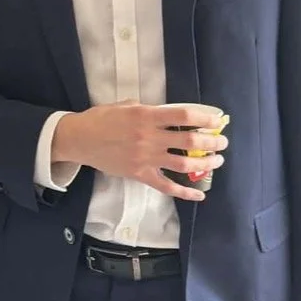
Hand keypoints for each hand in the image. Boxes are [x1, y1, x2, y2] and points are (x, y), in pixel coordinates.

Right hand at [52, 101, 227, 200]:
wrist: (79, 139)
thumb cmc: (101, 118)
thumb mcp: (126, 105)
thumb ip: (148, 109)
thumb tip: (168, 114)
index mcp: (146, 116)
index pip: (184, 117)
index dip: (205, 118)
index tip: (217, 120)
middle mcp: (149, 137)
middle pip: (190, 142)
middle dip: (212, 142)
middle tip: (222, 142)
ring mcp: (145, 158)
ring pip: (183, 164)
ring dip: (205, 164)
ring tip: (217, 161)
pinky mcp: (139, 174)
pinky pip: (165, 186)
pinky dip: (184, 192)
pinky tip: (199, 195)